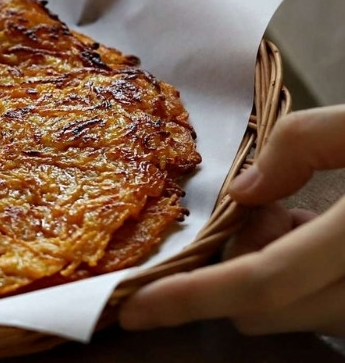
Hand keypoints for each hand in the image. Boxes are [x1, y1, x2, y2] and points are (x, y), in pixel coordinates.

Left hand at [119, 105, 344, 335]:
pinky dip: (303, 285)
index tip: (137, 307)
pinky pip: (327, 314)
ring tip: (298, 217)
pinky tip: (321, 237)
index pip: (261, 283)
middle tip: (259, 214)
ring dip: (270, 277)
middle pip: (268, 310)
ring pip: (296, 317)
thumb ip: (303, 145)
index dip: (192, 299)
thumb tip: (246, 191)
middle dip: (232, 274)